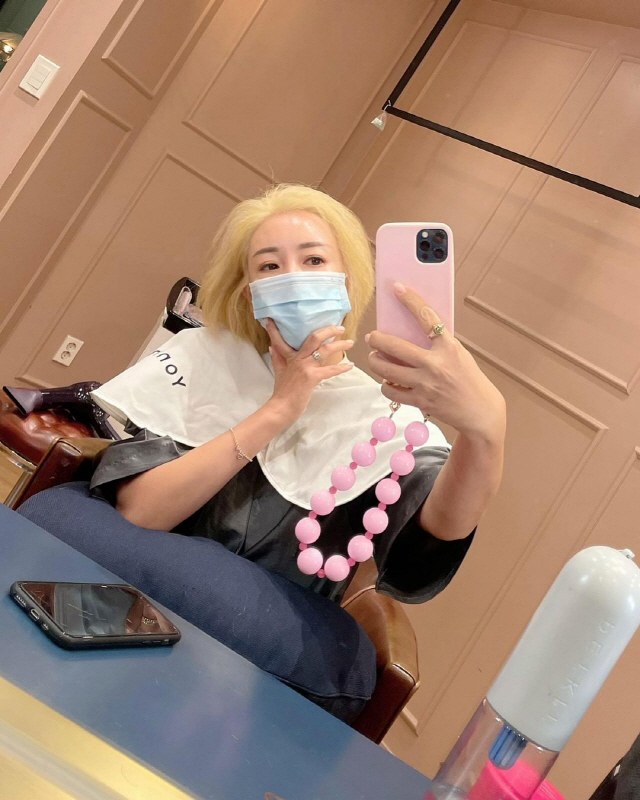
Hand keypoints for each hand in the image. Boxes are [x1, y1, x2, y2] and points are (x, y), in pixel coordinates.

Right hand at [265, 319, 353, 421]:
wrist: (282, 407)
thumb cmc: (282, 391)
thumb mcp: (278, 371)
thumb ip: (277, 357)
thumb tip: (271, 345)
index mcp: (290, 357)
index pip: (282, 339)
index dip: (276, 328)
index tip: (273, 318)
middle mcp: (298, 359)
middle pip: (314, 338)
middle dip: (328, 330)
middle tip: (340, 327)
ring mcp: (305, 367)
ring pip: (324, 350)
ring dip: (339, 345)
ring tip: (350, 342)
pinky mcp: (312, 377)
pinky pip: (330, 369)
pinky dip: (341, 367)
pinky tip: (350, 365)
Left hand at [367, 284, 504, 441]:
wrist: (480, 411)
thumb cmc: (469, 379)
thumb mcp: (458, 354)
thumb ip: (437, 343)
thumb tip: (410, 331)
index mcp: (448, 346)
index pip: (426, 316)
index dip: (409, 300)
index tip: (397, 288)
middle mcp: (435, 364)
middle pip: (393, 346)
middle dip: (375, 339)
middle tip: (371, 337)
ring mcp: (425, 384)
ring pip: (386, 369)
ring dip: (375, 361)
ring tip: (375, 358)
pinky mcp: (419, 401)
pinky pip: (390, 391)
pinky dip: (385, 384)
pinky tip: (388, 381)